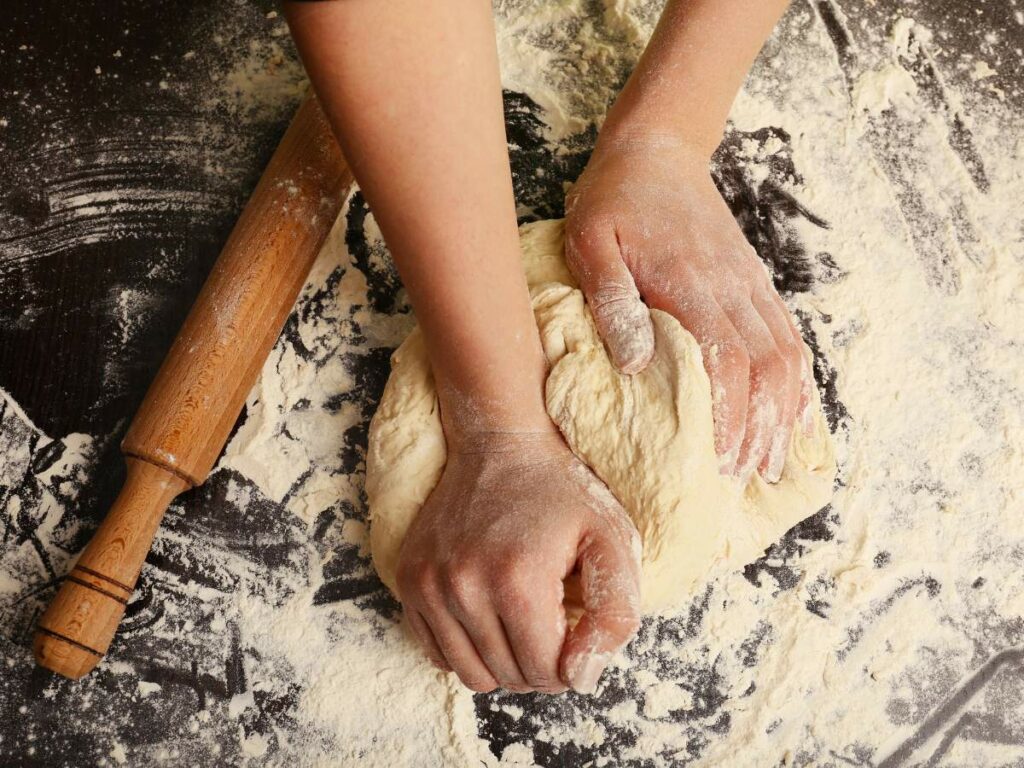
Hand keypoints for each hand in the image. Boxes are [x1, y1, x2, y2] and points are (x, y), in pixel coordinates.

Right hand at [396, 430, 641, 694]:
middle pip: (509, 676)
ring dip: (503, 662)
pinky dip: (467, 648)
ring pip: (470, 675)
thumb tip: (582, 679)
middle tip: (552, 623)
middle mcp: (464, 586)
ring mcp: (428, 584)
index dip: (572, 663)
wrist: (498, 445)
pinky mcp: (409, 580)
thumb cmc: (561, 494)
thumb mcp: (613, 541)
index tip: (577, 630)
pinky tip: (488, 614)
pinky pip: (437, 653)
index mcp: (518, 580)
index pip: (547, 672)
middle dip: (539, 664)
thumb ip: (616, 615)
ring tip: (521, 622)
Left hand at [565, 137, 810, 480]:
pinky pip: (788, 335)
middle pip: (766, 368)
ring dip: (785, 411)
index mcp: (690, 284)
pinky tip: (792, 413)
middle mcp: (731, 288)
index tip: (721, 463)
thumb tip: (634, 363)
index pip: (726, 363)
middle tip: (746, 478)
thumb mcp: (590, 243)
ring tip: (772, 461)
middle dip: (762, 428)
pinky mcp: (755, 282)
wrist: (656, 152)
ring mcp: (750, 284)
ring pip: (786, 355)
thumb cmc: (614, 202)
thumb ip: (612, 300)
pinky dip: (796, 379)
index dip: (729, 418)